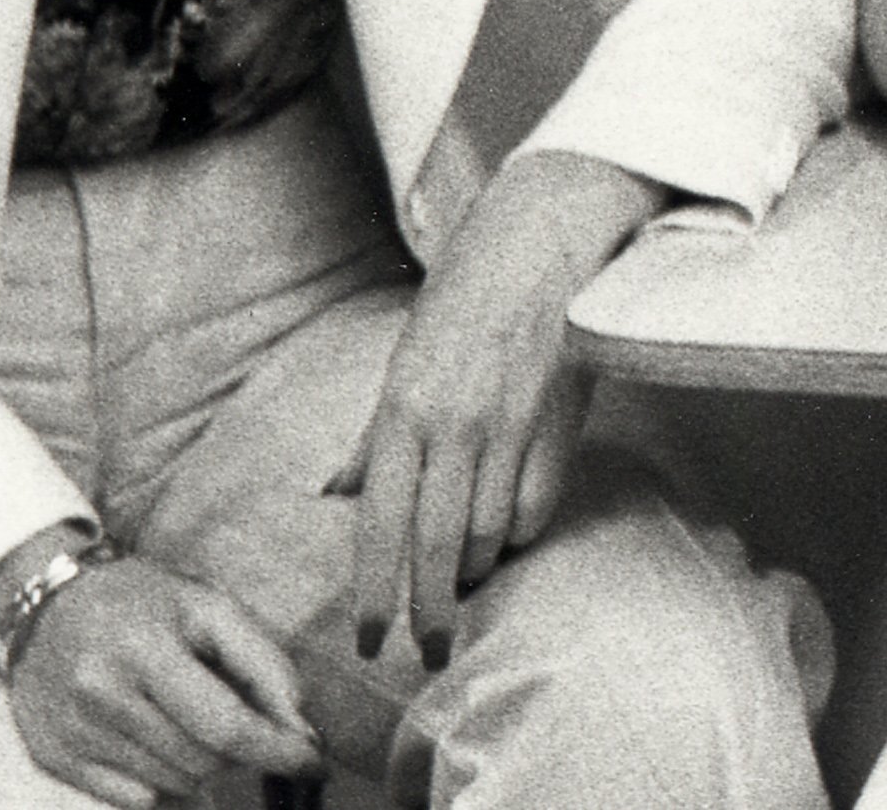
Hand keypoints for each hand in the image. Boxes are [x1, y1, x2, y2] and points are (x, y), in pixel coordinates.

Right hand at [7, 553, 319, 808]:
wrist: (47, 605)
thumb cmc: (142, 601)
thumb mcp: (207, 605)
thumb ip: (261, 658)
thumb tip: (298, 724)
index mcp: (146, 645)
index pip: (224, 723)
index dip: (276, 749)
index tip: (311, 759)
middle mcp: (104, 693)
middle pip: (203, 760)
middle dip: (240, 749)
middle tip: (243, 719)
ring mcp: (76, 732)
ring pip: (174, 784)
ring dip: (203, 763)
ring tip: (193, 719)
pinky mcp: (56, 760)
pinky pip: (134, 801)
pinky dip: (162, 781)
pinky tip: (158, 739)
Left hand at [338, 149, 659, 669]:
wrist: (545, 235)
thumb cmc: (465, 293)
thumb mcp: (403, 358)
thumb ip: (372, 437)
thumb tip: (329, 495)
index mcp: (404, 404)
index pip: (382, 521)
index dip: (376, 590)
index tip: (372, 642)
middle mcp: (454, 421)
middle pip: (437, 546)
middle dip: (429, 612)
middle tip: (426, 651)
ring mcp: (511, 423)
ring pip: (488, 533)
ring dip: (471, 570)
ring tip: (459, 582)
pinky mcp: (558, 422)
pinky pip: (534, 508)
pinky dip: (516, 534)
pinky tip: (505, 534)